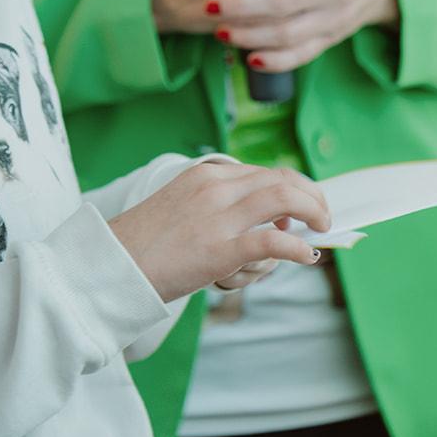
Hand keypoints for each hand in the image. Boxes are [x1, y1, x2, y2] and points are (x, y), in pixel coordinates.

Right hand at [108, 160, 330, 304]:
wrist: (112, 264)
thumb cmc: (145, 244)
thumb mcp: (182, 208)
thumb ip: (220, 208)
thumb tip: (270, 226)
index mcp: (205, 175)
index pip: (263, 171)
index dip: (293, 186)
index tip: (305, 204)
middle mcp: (215, 187)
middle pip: (281, 179)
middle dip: (312, 196)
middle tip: (324, 216)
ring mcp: (218, 217)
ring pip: (284, 199)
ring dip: (312, 212)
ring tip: (320, 231)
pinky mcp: (220, 249)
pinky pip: (271, 242)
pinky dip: (297, 247)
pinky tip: (306, 255)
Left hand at [213, 0, 398, 70]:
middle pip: (284, 1)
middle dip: (242, 5)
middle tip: (210, 4)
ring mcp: (336, 18)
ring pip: (289, 33)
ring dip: (251, 35)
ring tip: (220, 31)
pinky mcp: (332, 40)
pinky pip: (302, 55)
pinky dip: (275, 60)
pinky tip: (249, 58)